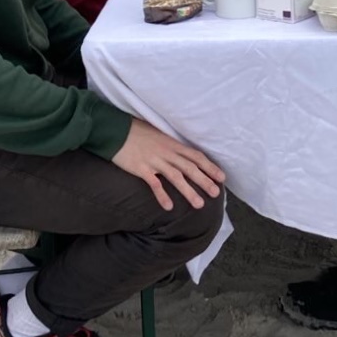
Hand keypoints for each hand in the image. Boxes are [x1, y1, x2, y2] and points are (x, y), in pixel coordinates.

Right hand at [111, 118, 225, 211]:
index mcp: (172, 143)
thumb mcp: (157, 134)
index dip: (209, 167)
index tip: (221, 177)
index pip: (195, 156)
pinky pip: (153, 184)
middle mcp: (166, 152)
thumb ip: (169, 145)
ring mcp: (154, 160)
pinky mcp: (140, 168)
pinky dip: (162, 195)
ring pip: (176, 177)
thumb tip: (180, 154)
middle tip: (215, 193)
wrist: (114, 130)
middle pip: (189, 167)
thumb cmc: (135, 131)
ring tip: (199, 204)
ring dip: (188, 191)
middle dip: (204, 180)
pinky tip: (169, 207)